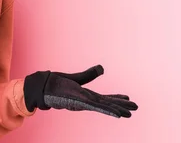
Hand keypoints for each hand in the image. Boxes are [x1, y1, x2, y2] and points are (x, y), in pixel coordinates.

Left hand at [23, 65, 137, 117]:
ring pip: (104, 107)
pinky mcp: (80, 102)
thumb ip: (89, 75)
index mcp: (87, 96)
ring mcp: (84, 102)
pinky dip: (107, 110)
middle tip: (135, 108)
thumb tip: (102, 68)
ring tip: (129, 113)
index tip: (128, 99)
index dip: (117, 99)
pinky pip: (96, 107)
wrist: (44, 87)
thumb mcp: (77, 78)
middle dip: (121, 106)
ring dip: (117, 110)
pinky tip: (116, 113)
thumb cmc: (57, 85)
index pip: (105, 98)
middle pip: (108, 104)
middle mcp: (87, 101)